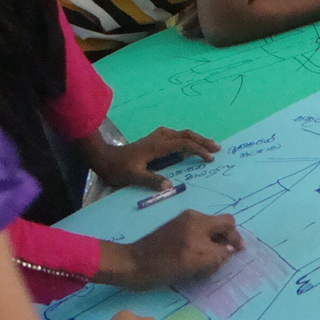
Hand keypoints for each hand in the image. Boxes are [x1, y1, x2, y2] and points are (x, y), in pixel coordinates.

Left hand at [90, 127, 220, 190]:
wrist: (103, 157)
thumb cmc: (117, 169)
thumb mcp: (133, 177)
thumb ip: (151, 181)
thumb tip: (170, 186)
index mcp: (157, 147)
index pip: (184, 144)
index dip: (198, 150)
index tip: (210, 158)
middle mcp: (159, 138)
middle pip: (185, 135)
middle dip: (202, 140)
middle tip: (217, 148)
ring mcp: (155, 137)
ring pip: (180, 133)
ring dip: (195, 138)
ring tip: (208, 144)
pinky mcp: (152, 139)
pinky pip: (174, 135)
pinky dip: (185, 138)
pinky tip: (187, 143)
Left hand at [123, 210, 242, 289]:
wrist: (132, 264)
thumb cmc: (162, 266)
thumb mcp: (194, 263)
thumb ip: (217, 254)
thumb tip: (231, 249)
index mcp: (199, 223)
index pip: (227, 226)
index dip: (235, 241)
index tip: (237, 253)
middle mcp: (193, 217)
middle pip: (221, 223)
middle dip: (227, 238)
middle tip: (225, 256)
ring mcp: (183, 220)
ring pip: (211, 227)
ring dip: (215, 241)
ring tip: (209, 260)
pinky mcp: (175, 225)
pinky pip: (199, 229)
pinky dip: (204, 240)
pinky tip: (196, 256)